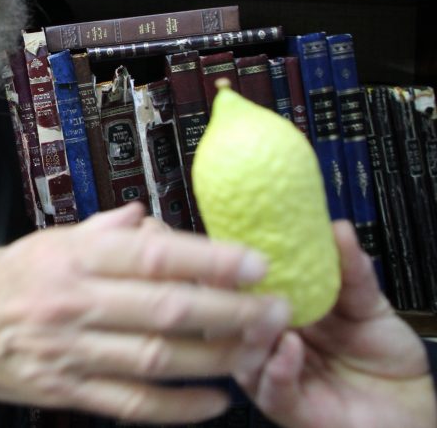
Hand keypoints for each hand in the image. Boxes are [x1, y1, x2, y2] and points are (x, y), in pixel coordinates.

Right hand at [0, 203, 289, 423]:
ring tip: (258, 350)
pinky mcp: (66, 391)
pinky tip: (214, 403)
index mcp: (73, 258)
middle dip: (229, 310)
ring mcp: (70, 351)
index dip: (209, 259)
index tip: (255, 261)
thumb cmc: (0, 280)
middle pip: (165, 309)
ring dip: (214, 357)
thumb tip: (149, 218)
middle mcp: (74, 303)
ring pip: (156, 358)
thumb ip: (101, 231)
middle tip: (276, 308)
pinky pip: (131, 404)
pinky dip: (176, 408)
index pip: (152, 255)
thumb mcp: (45, 241)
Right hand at [237, 220, 436, 427]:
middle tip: (242, 276)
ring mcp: (274, 375)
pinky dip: (277, 368)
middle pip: (227, 321)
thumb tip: (337, 229)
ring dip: (253, 333)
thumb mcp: (368, 304)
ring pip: (241, 356)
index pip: (240, 288)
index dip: (229, 268)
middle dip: (229, 299)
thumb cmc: (384, 358)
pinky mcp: (289, 408)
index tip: (232, 244)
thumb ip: (351, 271)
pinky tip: (291, 346)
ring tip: (273, 312)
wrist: (411, 406)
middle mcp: (268, 343)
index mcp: (278, 311)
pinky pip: (271, 390)